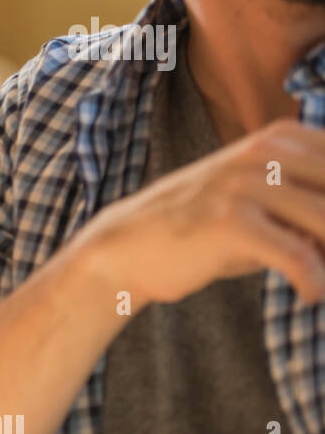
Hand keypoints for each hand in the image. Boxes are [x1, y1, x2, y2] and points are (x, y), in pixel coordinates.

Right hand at [78, 119, 324, 308]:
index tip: (323, 236)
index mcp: (278, 139)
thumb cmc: (201, 227)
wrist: (128, 246)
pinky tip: (310, 294)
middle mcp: (263, 153)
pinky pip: (297, 256)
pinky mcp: (229, 221)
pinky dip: (313, 281)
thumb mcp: (260, 202)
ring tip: (319, 280)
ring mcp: (242, 184)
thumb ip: (308, 205)